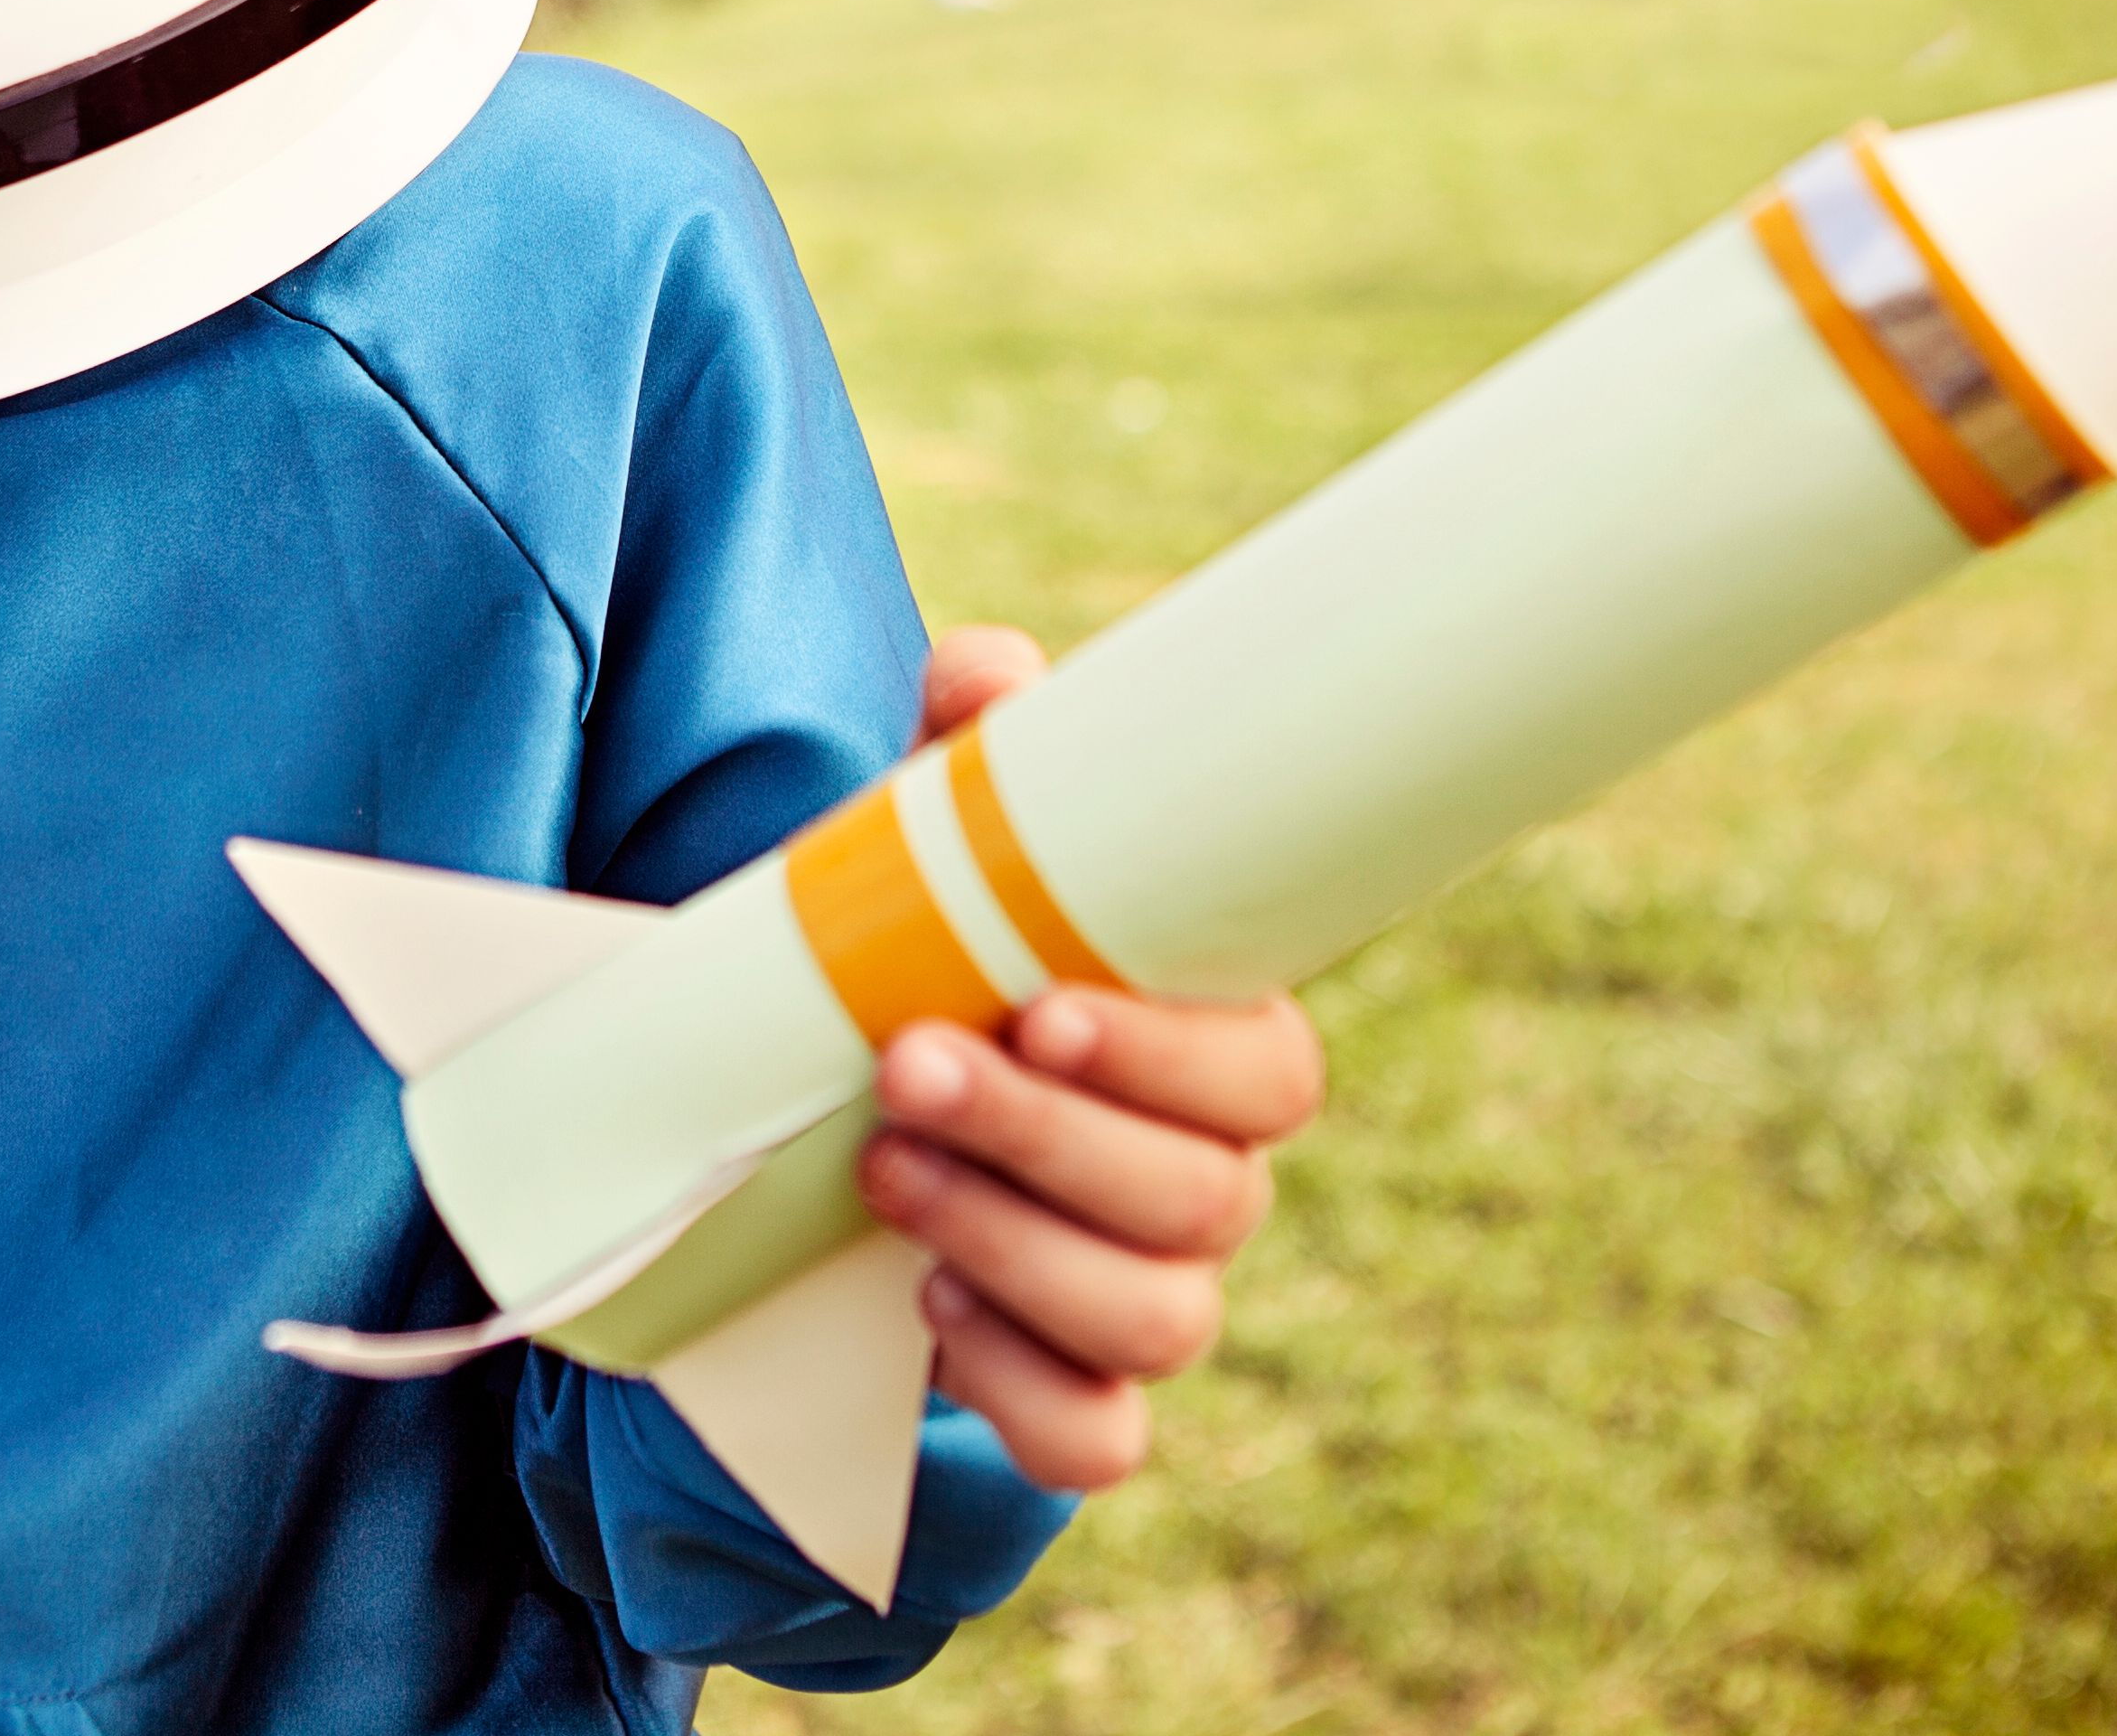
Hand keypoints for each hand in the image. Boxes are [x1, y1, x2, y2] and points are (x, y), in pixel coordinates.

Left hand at [854, 624, 1325, 1490]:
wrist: (851, 1109)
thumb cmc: (939, 962)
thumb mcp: (942, 853)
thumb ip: (976, 756)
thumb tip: (986, 675)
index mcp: (1215, 1054)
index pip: (1265, 1072)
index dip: (1167, 1053)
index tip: (1040, 1004)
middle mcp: (1207, 1185)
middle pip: (1201, 1198)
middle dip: (1048, 1137)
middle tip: (906, 1065)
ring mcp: (1148, 1299)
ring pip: (1155, 1317)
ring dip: (1014, 1240)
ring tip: (885, 1165)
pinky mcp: (1071, 1395)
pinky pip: (1098, 1441)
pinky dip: (1021, 1386)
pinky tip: (930, 1305)